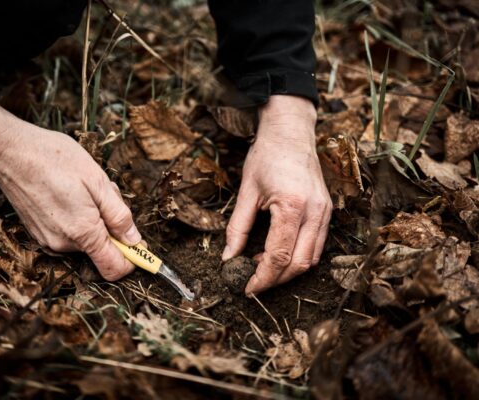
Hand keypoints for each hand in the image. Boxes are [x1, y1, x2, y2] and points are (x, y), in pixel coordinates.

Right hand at [0, 103, 140, 280]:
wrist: (8, 151)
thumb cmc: (54, 158)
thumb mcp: (97, 180)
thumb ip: (118, 215)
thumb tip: (135, 240)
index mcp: (83, 232)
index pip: (114, 269)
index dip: (133, 259)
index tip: (141, 246)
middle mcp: (63, 244)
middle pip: (102, 249)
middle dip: (110, 226)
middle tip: (103, 194)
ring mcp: (48, 240)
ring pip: (85, 239)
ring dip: (93, 219)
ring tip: (81, 188)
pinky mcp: (38, 233)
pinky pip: (69, 233)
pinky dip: (77, 217)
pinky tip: (68, 192)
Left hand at [222, 95, 331, 294]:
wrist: (290, 132)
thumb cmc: (266, 156)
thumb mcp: (246, 192)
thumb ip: (236, 228)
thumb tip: (227, 258)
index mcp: (293, 206)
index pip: (279, 256)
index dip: (262, 277)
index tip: (246, 288)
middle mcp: (315, 212)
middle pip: (299, 264)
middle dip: (275, 280)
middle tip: (252, 284)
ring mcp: (325, 212)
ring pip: (312, 259)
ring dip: (288, 271)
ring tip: (261, 268)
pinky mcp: (328, 210)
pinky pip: (318, 245)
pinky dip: (299, 257)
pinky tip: (278, 253)